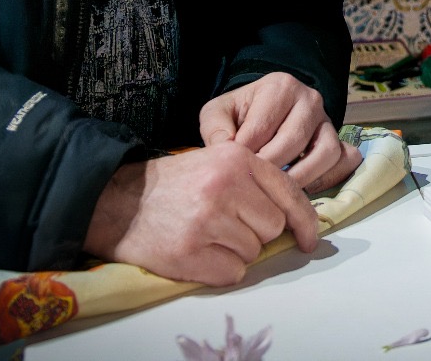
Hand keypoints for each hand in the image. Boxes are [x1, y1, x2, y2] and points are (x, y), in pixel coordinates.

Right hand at [83, 142, 316, 284]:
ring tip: (207, 233)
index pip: (289, 193)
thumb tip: (298, 217)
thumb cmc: (178, 184)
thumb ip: (257, 182)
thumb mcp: (220, 162)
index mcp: (238, 159)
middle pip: (273, 226)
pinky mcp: (191, 253)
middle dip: (256, 231)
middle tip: (226, 223)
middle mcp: (226, 185)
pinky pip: (233, 273)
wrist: (121, 202)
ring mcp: (208, 220)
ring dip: (236, 250)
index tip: (310, 239)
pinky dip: (220, 269)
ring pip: (253, 251)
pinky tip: (199, 251)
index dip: (305, 221)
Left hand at [200, 72, 360, 193]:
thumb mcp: (218, 113)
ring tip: (275, 191)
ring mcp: (328, 121)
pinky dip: (326, 180)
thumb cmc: (239, 115)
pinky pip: (343, 162)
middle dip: (269, 168)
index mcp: (281, 86)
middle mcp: (310, 99)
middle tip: (252, 186)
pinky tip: (300, 191)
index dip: (245, 154)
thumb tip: (226, 145)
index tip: (233, 171)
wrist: (261, 114)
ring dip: (300, 177)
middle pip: (293, 140)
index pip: (263, 126)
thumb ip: (215, 127)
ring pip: (325, 153)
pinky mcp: (339, 142)